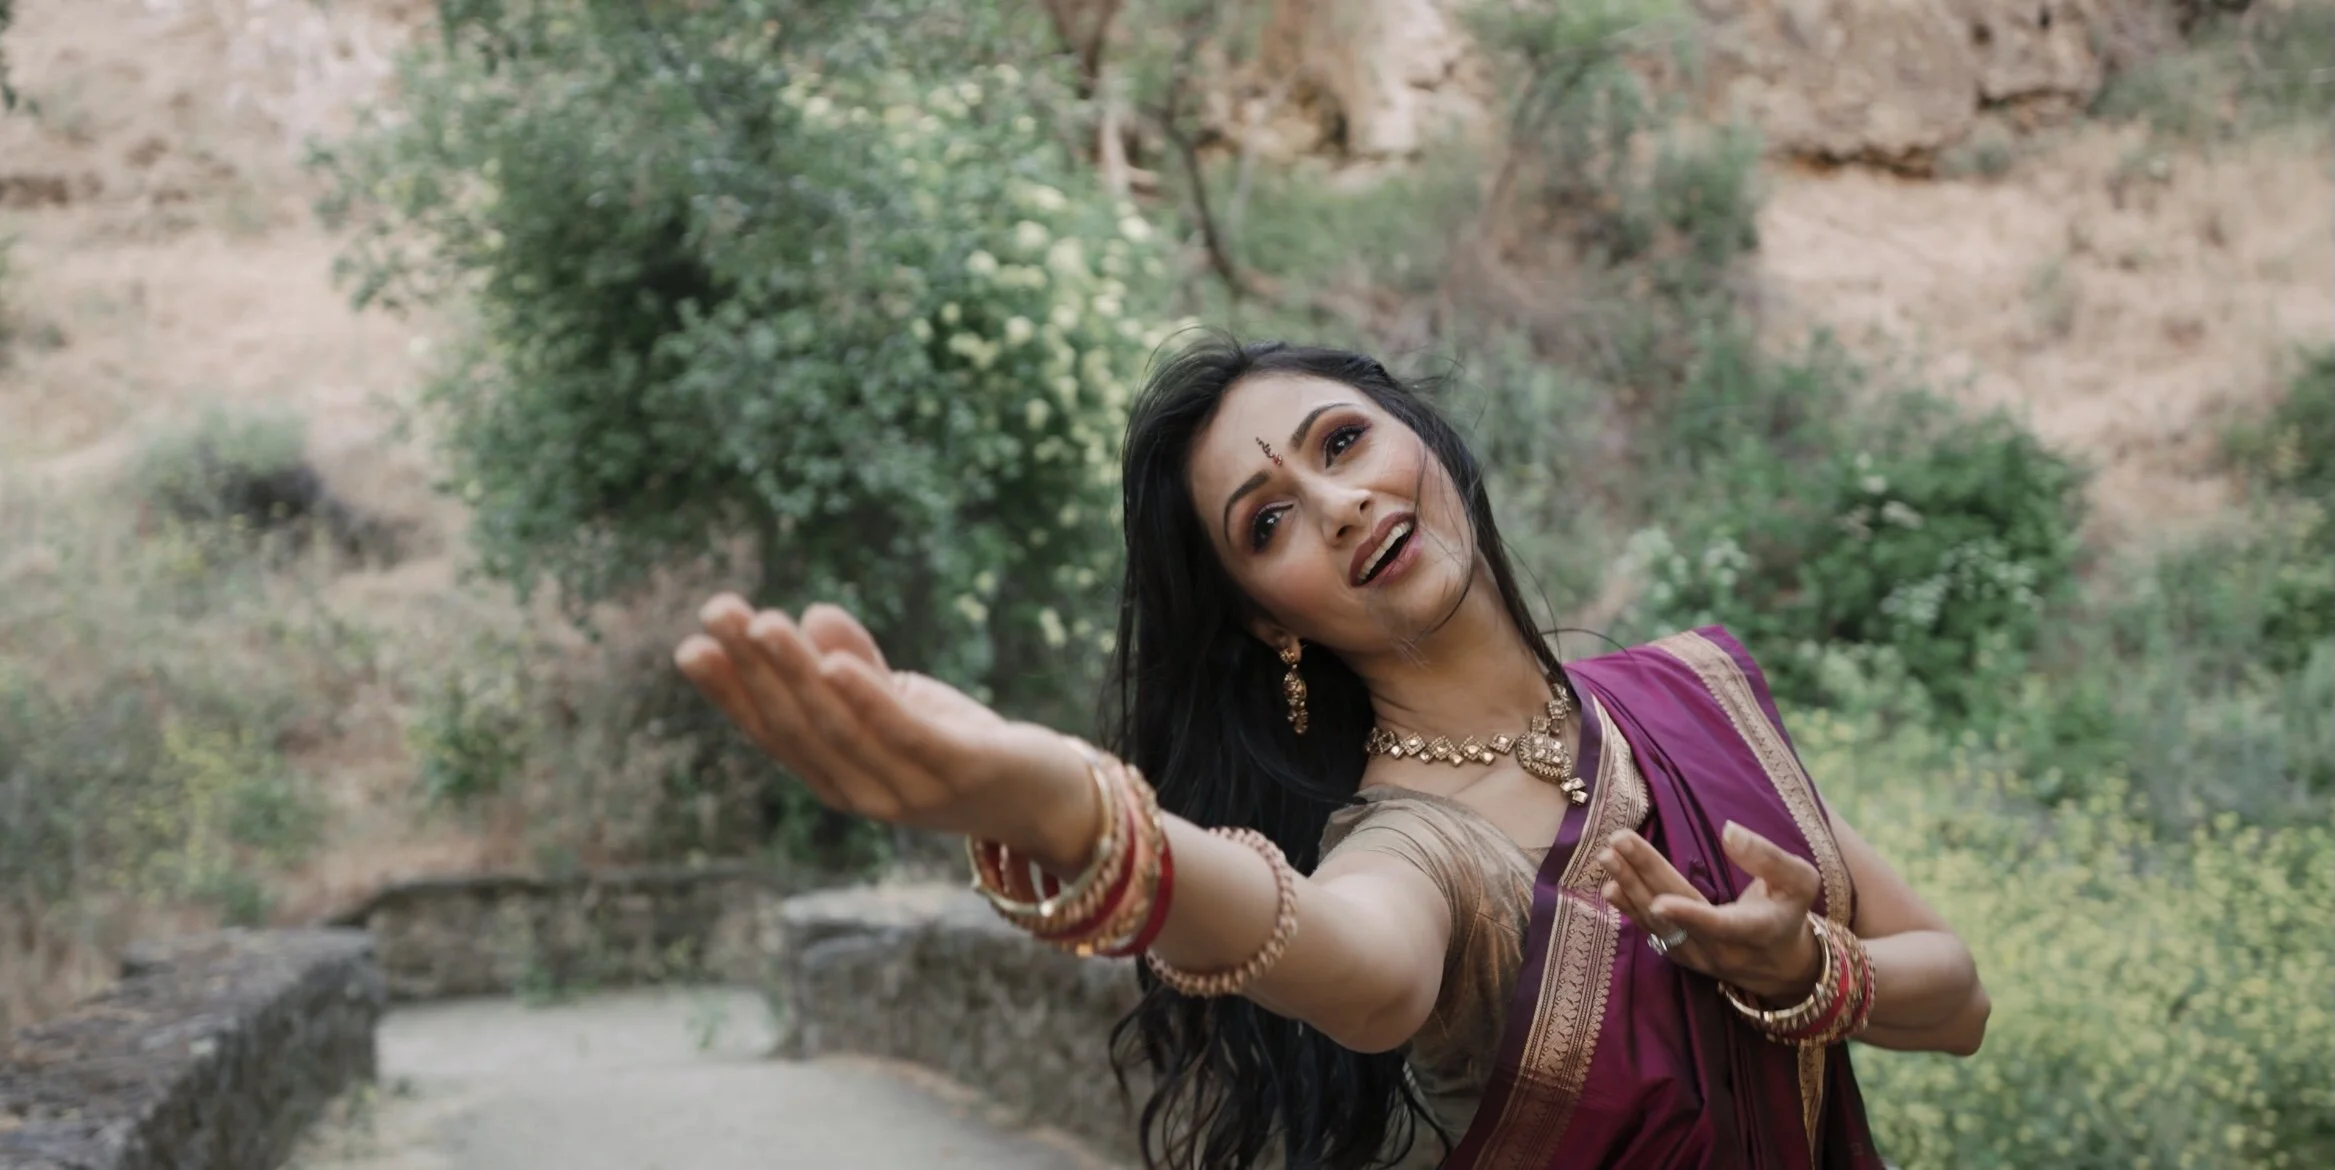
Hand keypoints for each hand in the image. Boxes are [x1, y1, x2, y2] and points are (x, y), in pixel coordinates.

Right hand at [673, 593, 1099, 866]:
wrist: (1050, 797)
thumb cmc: (965, 746)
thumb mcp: (901, 700)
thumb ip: (858, 666)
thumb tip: (810, 615)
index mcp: (838, 778)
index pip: (773, 732)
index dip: (731, 692)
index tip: (692, 645)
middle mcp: (862, 793)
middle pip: (797, 726)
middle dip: (753, 668)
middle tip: (719, 613)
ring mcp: (908, 789)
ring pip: (839, 726)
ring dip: (796, 673)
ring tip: (765, 624)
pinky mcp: (956, 772)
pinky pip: (900, 733)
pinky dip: (864, 698)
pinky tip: (833, 660)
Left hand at [1598, 822, 1823, 1001]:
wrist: (1781, 964)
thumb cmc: (1789, 911)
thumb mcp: (1798, 881)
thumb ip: (1768, 857)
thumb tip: (1729, 831)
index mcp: (1753, 931)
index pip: (1718, 925)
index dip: (1689, 915)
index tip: (1659, 902)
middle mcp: (1721, 951)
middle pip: (1676, 914)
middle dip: (1644, 877)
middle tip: (1618, 844)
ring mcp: (1697, 957)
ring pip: (1658, 924)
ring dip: (1630, 888)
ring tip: (1608, 857)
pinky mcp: (1681, 955)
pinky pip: (1652, 933)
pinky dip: (1630, 909)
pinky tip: (1610, 887)